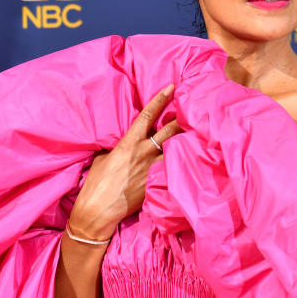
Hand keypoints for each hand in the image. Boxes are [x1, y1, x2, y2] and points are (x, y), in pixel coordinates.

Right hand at [67, 83, 181, 239]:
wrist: (99, 209)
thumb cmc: (96, 183)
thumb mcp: (103, 157)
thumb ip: (119, 147)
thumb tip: (126, 144)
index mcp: (129, 142)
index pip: (147, 115)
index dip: (160, 99)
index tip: (172, 87)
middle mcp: (145, 152)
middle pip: (170, 130)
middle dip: (182, 117)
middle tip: (195, 107)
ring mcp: (154, 168)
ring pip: (177, 149)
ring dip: (186, 141)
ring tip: (199, 134)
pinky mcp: (158, 184)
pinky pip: (174, 169)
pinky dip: (182, 163)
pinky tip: (192, 160)